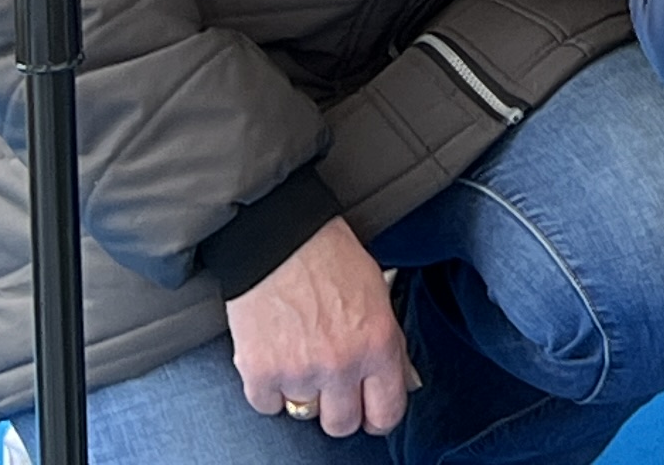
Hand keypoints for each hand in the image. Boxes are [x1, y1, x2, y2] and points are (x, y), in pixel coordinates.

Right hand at [224, 216, 409, 437]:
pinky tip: (275, 355)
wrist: (278, 238)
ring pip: (304, 414)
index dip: (378, 416)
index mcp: (377, 344)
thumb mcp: (378, 294)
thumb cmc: (330, 257)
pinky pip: (268, 406)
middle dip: (338, 409)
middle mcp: (341, 364)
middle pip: (342, 425)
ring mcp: (299, 372)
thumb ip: (389, 344)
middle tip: (331, 384)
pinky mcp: (260, 373)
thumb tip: (403, 382)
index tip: (369, 412)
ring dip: (302, 391)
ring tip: (300, 354)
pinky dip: (269, 388)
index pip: (386, 413)